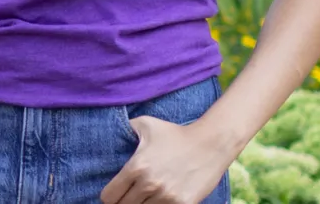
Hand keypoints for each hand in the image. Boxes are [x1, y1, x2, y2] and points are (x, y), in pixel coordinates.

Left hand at [100, 116, 232, 203]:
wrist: (210, 143)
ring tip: (147, 195)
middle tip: (132, 194)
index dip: (110, 195)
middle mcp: (149, 184)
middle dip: (125, 201)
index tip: (116, 192)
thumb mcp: (146, 124)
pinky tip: (160, 199)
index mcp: (136, 167)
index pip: (109, 196)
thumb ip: (125, 129)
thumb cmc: (175, 133)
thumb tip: (111, 134)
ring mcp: (167, 197)